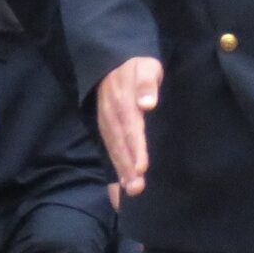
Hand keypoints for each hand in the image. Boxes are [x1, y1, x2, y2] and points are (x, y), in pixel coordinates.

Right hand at [96, 57, 161, 196]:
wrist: (111, 61)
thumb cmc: (137, 67)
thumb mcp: (146, 67)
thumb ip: (147, 83)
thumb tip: (147, 104)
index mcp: (124, 102)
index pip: (131, 128)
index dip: (136, 148)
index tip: (142, 168)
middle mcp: (113, 116)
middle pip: (120, 144)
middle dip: (127, 167)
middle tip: (136, 189)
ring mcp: (107, 123)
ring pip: (114, 149)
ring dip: (121, 170)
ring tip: (130, 191)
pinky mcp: (105, 128)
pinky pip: (109, 148)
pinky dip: (115, 165)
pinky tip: (121, 182)